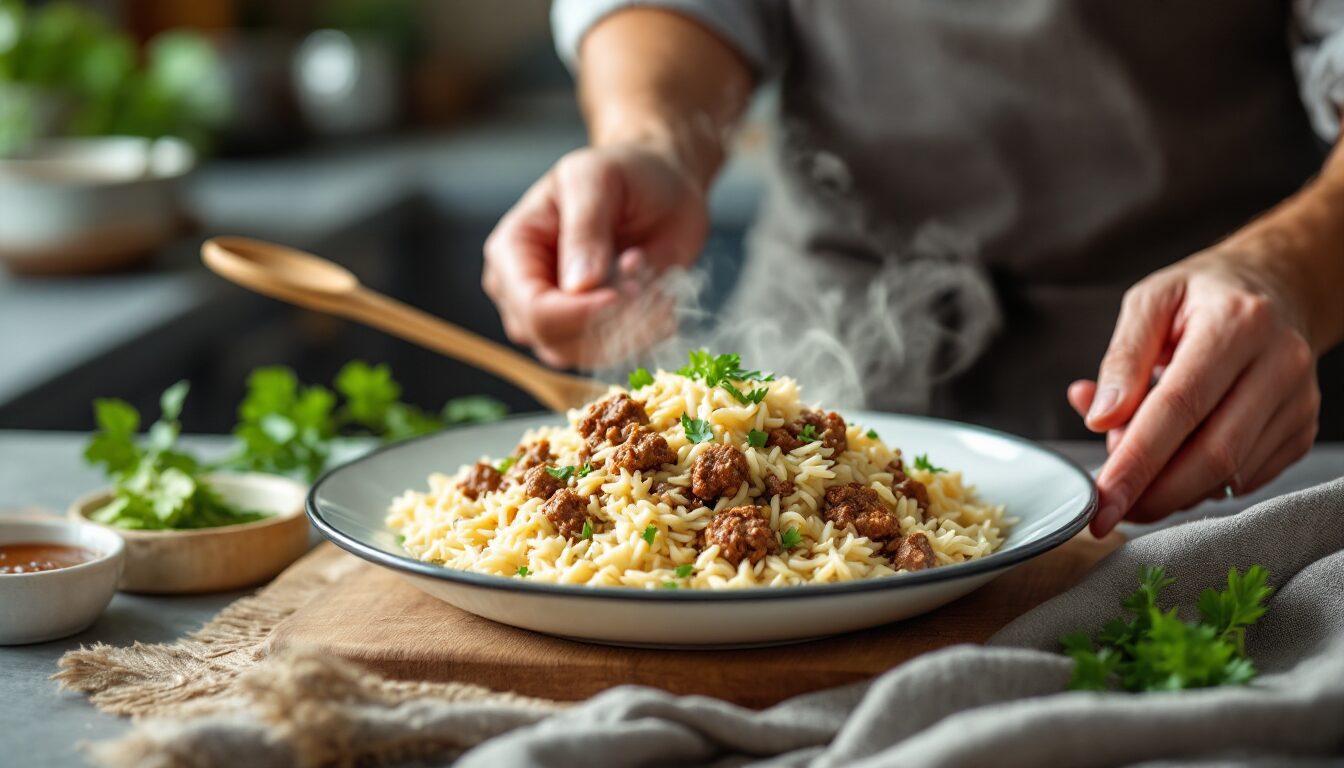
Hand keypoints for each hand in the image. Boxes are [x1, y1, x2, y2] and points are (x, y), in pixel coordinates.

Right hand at [482, 142, 707, 367]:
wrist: (660, 185)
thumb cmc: (625, 172)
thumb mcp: (599, 179)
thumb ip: (586, 227)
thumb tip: (578, 284)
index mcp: (513, 249)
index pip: (533, 307)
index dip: (579, 313)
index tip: (624, 294)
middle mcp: (524, 290)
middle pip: (554, 339)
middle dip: (610, 321)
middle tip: (648, 284)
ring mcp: (556, 316)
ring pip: (584, 356)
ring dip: (631, 331)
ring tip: (657, 287)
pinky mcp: (588, 332)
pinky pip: (611, 355)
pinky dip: (642, 336)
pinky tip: (660, 300)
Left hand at [1069, 250, 1320, 535]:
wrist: (1276, 287)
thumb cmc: (1201, 296)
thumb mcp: (1150, 302)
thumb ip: (1121, 359)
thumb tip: (1100, 419)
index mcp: (1236, 323)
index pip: (1179, 407)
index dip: (1137, 460)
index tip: (1101, 498)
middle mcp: (1279, 362)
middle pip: (1214, 452)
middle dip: (1155, 493)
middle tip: (1111, 510)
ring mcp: (1298, 400)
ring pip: (1232, 472)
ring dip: (1174, 490)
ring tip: (1136, 473)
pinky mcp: (1302, 427)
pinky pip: (1247, 476)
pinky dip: (1202, 484)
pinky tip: (1174, 463)